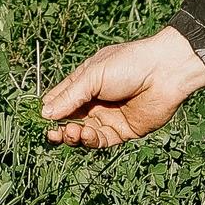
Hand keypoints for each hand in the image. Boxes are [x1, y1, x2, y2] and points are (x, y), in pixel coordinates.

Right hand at [43, 28, 204, 148]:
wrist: (165, 72)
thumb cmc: (129, 64)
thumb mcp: (93, 75)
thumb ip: (70, 96)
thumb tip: (45, 114)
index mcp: (85, 83)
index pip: (60, 100)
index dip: (49, 110)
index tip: (40, 119)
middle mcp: (94, 102)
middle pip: (68, 120)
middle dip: (58, 128)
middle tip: (52, 132)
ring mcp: (108, 118)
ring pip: (82, 133)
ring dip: (73, 135)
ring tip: (71, 132)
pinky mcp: (123, 132)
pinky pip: (101, 141)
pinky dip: (90, 140)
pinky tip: (85, 134)